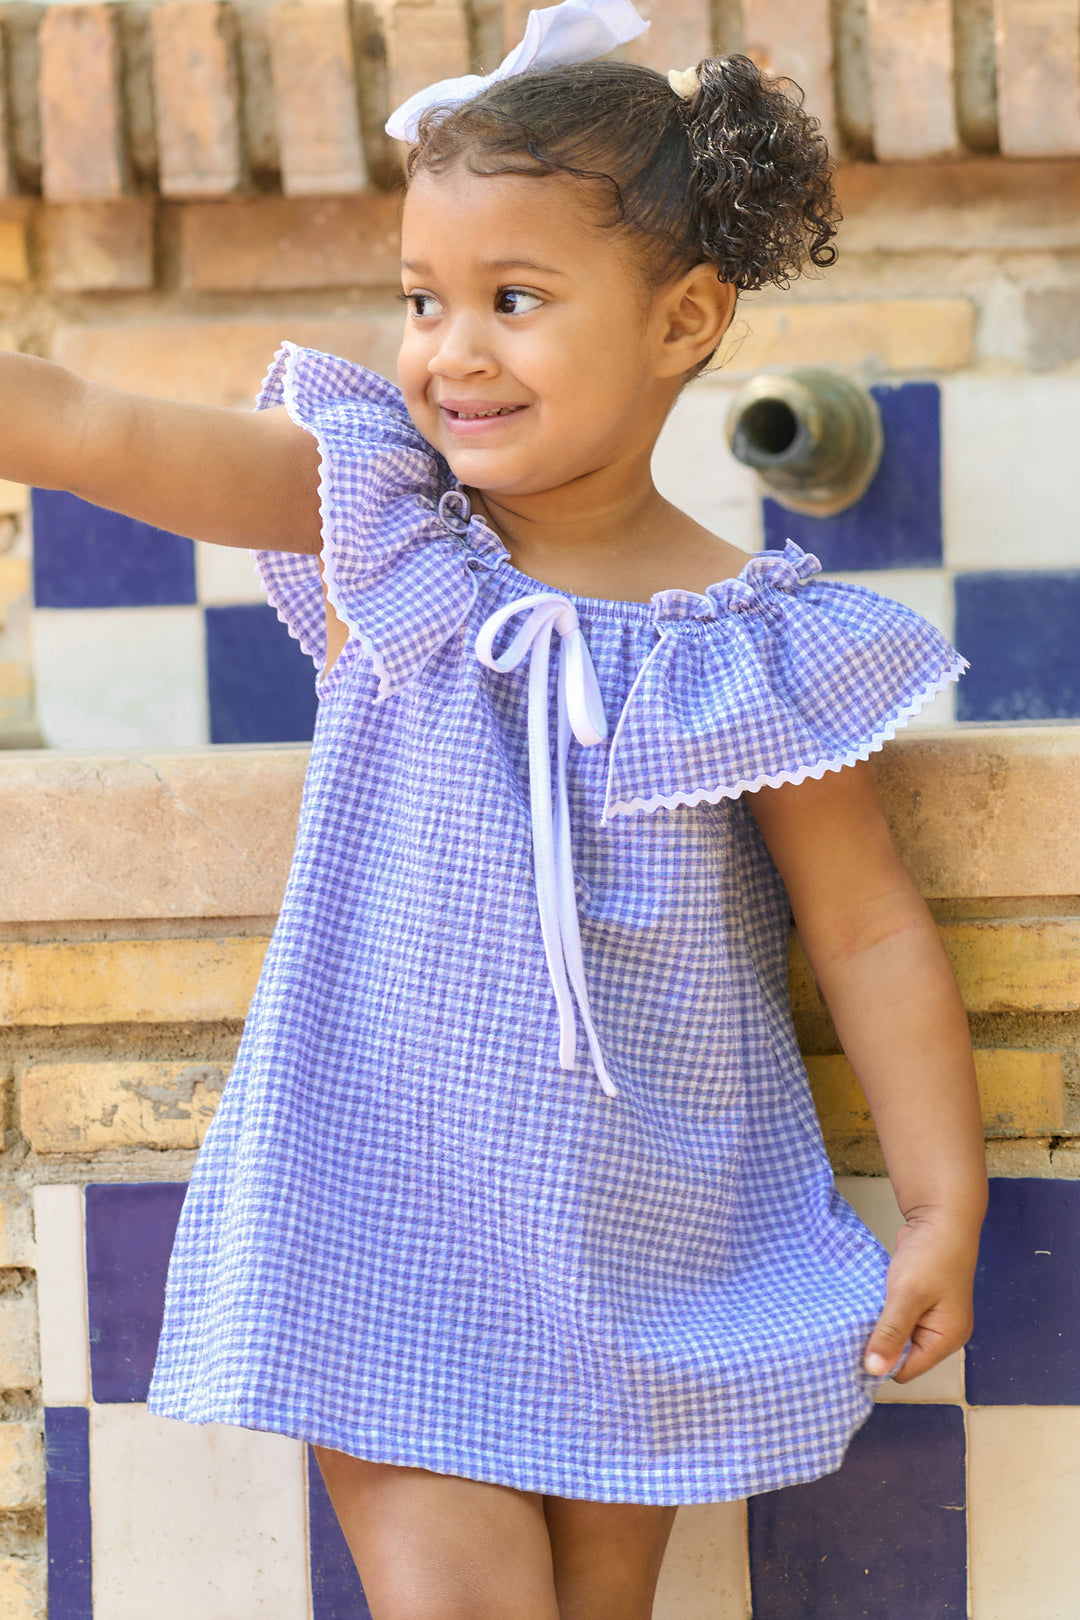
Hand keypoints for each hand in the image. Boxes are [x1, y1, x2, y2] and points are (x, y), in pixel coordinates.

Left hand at [862, 1212, 979, 1383]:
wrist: (941, 1216)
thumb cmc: (931, 1256)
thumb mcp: (907, 1295)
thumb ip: (891, 1333)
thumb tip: (873, 1371)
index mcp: (946, 1339)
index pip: (907, 1370)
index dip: (881, 1362)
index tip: (853, 1350)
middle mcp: (942, 1333)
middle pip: (903, 1355)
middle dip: (880, 1344)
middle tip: (851, 1330)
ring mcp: (932, 1316)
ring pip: (898, 1334)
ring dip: (880, 1325)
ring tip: (855, 1316)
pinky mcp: (921, 1300)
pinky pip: (897, 1316)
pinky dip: (883, 1311)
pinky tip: (866, 1303)